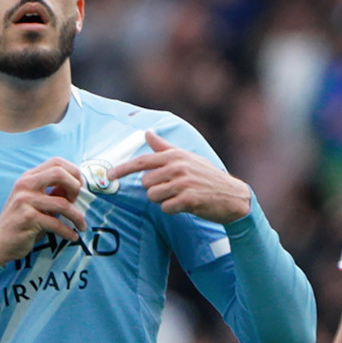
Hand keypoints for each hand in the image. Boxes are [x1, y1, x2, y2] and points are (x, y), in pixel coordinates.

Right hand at [0, 157, 87, 264]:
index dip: (73, 172)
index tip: (79, 187)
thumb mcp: (36, 202)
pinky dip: (68, 232)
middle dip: (75, 187)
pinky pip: (56, 223)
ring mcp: (25, 201)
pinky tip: (72, 236)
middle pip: (59, 173)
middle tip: (77, 202)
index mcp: (28, 177)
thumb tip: (77, 184)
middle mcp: (25, 185)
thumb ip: (53, 192)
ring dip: (77, 216)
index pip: (56, 162)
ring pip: (62, 203)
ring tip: (81, 226)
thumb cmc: (22, 222)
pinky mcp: (27, 218)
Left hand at [108, 130, 250, 223]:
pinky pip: (165, 208)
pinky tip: (185, 205)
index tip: (108, 176)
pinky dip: (172, 209)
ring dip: (163, 200)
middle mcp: (177, 167)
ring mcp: (183, 183)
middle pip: (145, 183)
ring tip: (179, 196)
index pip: (141, 161)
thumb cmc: (207, 176)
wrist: (233, 196)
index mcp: (174, 156)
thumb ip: (164, 148)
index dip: (122, 169)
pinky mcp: (189, 199)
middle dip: (154, 189)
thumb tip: (148, 132)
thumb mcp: (187, 158)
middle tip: (171, 189)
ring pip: (153, 196)